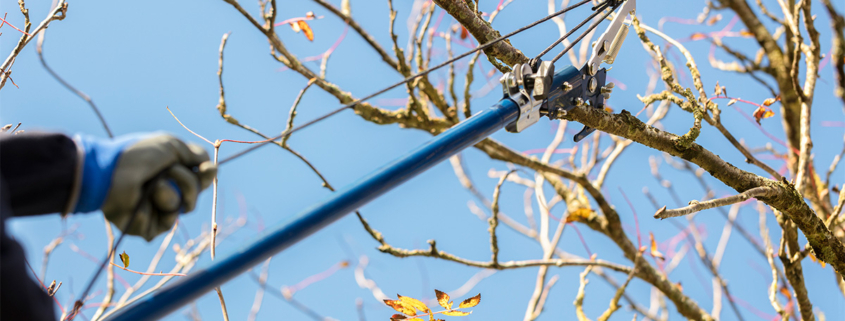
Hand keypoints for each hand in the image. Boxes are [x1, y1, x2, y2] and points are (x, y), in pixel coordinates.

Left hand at [74, 133, 215, 240]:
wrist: (109, 172)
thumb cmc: (137, 156)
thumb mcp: (172, 146)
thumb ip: (197, 155)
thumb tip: (213, 169)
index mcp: (171, 172)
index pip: (199, 179)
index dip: (206, 176)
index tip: (207, 170)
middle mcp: (165, 191)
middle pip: (195, 195)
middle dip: (187, 182)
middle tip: (168, 172)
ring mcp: (155, 209)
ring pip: (182, 209)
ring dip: (169, 194)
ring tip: (151, 187)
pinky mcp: (145, 227)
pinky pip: (163, 223)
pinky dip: (153, 210)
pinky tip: (139, 203)